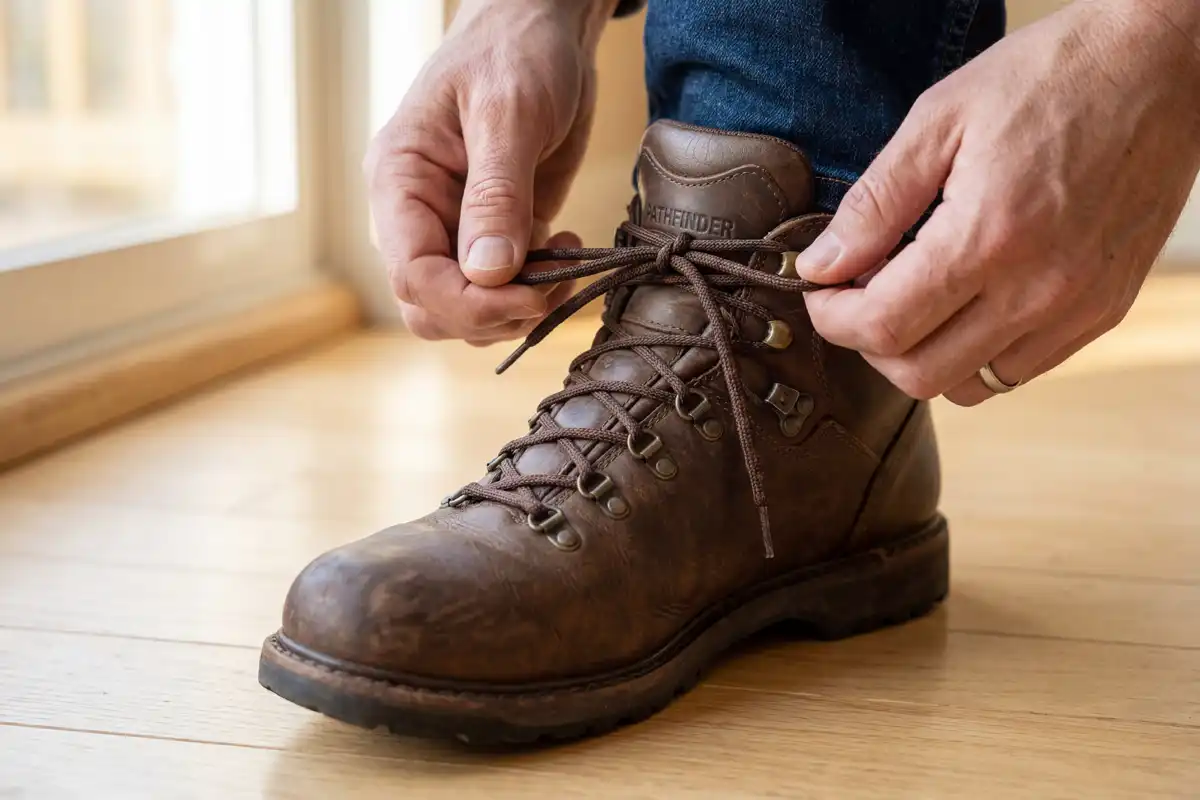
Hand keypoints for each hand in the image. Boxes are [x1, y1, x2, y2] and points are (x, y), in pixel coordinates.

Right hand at [364, 0, 615, 344]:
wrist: (545, 28)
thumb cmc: (516, 50)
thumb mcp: (509, 113)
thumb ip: (497, 194)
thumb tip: (488, 272)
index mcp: (400, 181)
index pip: (412, 277)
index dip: (467, 303)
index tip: (528, 295)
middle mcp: (418, 214)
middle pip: (433, 308)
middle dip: (492, 315)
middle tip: (551, 284)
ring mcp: (456, 227)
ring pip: (466, 310)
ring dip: (518, 308)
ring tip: (564, 263)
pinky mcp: (497, 232)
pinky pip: (503, 290)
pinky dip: (537, 288)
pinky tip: (568, 251)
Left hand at [797, 0, 1199, 403]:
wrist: (1162, 66)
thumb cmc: (1049, 78)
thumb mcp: (940, 119)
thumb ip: (874, 204)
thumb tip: (820, 265)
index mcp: (988, 236)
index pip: (882, 326)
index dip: (832, 318)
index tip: (820, 291)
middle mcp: (1037, 288)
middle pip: (918, 374)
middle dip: (868, 343)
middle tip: (859, 296)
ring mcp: (1077, 308)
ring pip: (968, 387)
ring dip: (921, 356)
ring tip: (912, 300)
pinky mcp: (1103, 312)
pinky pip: (1019, 371)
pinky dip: (975, 354)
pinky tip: (965, 302)